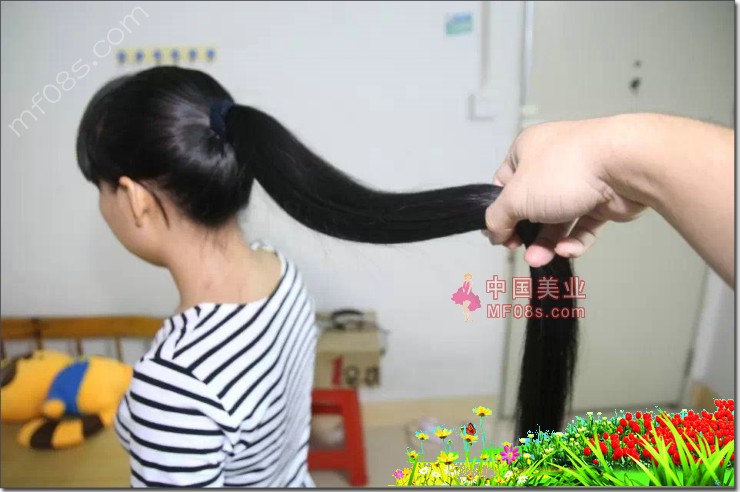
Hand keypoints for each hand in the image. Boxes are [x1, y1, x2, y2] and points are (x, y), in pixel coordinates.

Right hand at [484, 118, 645, 267]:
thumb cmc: (565, 169)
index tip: (498, 233)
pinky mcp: (602, 200)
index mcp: (527, 150)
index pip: (503, 183)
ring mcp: (579, 181)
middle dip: (525, 232)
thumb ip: (498, 218)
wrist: (624, 166)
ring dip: (547, 242)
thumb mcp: (515, 197)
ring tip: (540, 258)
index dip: (498, 210)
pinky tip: (567, 250)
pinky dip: (574, 240)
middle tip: (519, 248)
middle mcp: (553, 163)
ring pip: (557, 219)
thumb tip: (493, 232)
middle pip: (531, 206)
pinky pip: (583, 225)